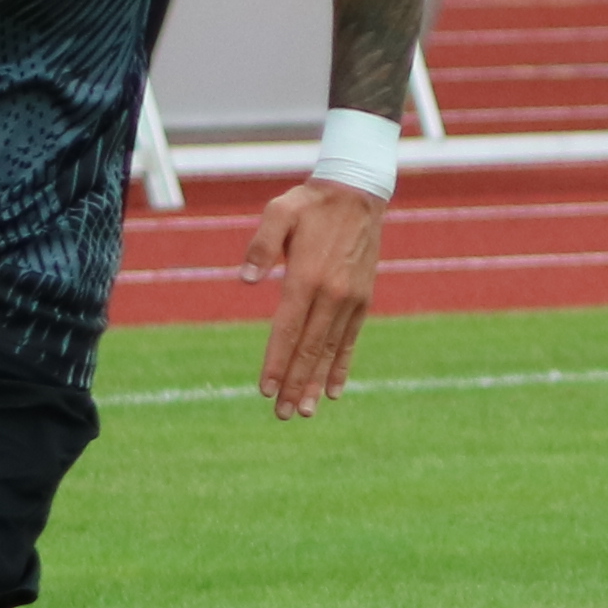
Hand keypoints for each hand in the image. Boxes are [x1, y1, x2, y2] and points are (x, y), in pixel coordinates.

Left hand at [241, 176, 383, 416]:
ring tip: (305, 411)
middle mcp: (331, 294)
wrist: (359, 193)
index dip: (276, 362)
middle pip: (309, 349)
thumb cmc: (311, 203)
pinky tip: (333, 391)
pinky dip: (341, 367)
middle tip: (283, 414)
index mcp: (307, 277)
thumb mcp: (279, 212)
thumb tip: (245, 280)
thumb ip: (261, 246)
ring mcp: (350, 300)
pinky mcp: (362, 300)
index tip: (265, 390)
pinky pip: (350, 340)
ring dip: (316, 383)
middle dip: (294, 383)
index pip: (287, 330)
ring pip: (330, 350)